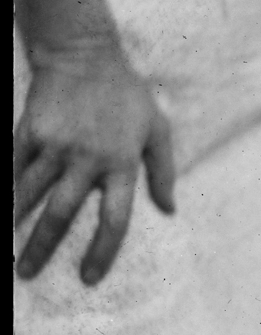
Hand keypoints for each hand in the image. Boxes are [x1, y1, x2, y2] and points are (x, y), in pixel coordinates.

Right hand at [14, 58, 175, 284]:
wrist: (85, 55)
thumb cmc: (128, 97)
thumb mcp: (158, 130)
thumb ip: (163, 173)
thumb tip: (169, 210)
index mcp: (122, 163)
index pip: (113, 218)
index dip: (102, 251)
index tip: (88, 278)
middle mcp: (87, 158)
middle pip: (61, 213)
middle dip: (42, 248)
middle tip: (28, 275)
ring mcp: (55, 145)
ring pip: (29, 195)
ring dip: (15, 226)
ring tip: (8, 254)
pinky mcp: (29, 131)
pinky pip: (12, 169)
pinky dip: (4, 193)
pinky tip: (1, 213)